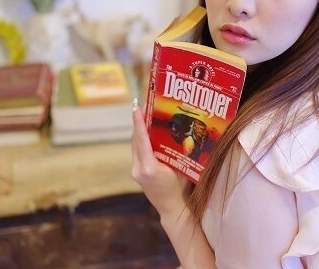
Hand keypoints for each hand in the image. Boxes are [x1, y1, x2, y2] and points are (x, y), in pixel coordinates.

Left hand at [131, 101, 191, 217]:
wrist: (172, 209)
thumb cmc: (181, 190)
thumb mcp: (181, 168)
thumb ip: (178, 152)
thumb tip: (183, 133)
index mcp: (149, 168)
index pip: (142, 140)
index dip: (138, 123)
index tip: (136, 108)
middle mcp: (139, 169)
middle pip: (136, 141)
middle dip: (139, 124)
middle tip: (144, 108)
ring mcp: (136, 172)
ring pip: (135, 146)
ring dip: (139, 132)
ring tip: (145, 117)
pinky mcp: (137, 173)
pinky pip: (137, 153)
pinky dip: (141, 142)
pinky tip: (148, 135)